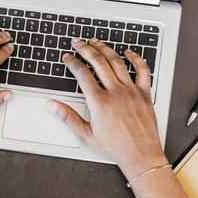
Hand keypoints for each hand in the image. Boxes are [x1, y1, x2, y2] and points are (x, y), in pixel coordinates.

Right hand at [50, 38, 167, 177]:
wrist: (140, 155)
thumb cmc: (115, 148)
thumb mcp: (86, 135)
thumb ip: (68, 117)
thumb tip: (53, 106)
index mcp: (99, 102)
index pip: (82, 74)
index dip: (72, 62)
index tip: (67, 57)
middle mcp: (115, 92)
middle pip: (98, 62)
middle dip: (86, 49)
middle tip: (78, 42)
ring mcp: (131, 91)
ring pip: (117, 62)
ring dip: (105, 49)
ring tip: (96, 42)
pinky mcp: (144, 93)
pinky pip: (142, 70)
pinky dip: (136, 58)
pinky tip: (128, 52)